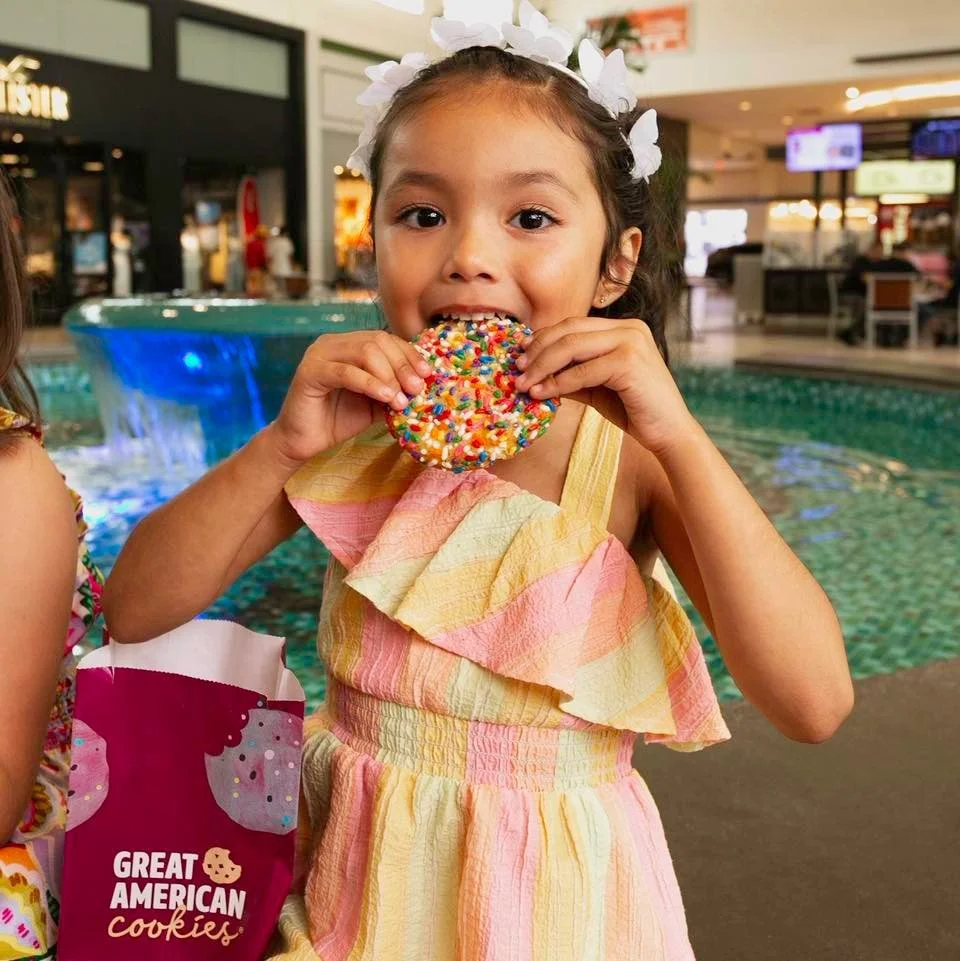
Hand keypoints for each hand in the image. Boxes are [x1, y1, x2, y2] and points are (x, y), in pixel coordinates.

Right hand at [269, 330, 430, 464]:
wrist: (302, 442)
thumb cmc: (338, 420)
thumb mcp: (375, 403)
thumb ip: (394, 389)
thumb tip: (425, 384)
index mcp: (348, 344)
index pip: (385, 339)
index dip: (409, 355)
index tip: (428, 375)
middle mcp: (332, 342)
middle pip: (377, 341)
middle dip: (402, 365)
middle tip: (416, 389)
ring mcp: (319, 354)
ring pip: (364, 352)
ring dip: (389, 376)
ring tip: (401, 400)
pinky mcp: (309, 371)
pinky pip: (346, 372)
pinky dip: (370, 384)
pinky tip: (385, 398)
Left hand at [515, 317, 693, 454]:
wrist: (669, 433)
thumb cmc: (633, 410)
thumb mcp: (595, 387)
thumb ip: (570, 374)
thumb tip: (532, 372)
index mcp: (623, 328)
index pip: (573, 325)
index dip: (543, 338)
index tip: (520, 355)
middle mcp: (629, 328)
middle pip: (569, 331)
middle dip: (537, 351)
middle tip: (517, 371)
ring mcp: (631, 342)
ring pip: (572, 347)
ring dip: (542, 367)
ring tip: (524, 385)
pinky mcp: (630, 362)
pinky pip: (582, 371)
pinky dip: (558, 383)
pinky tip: (542, 394)